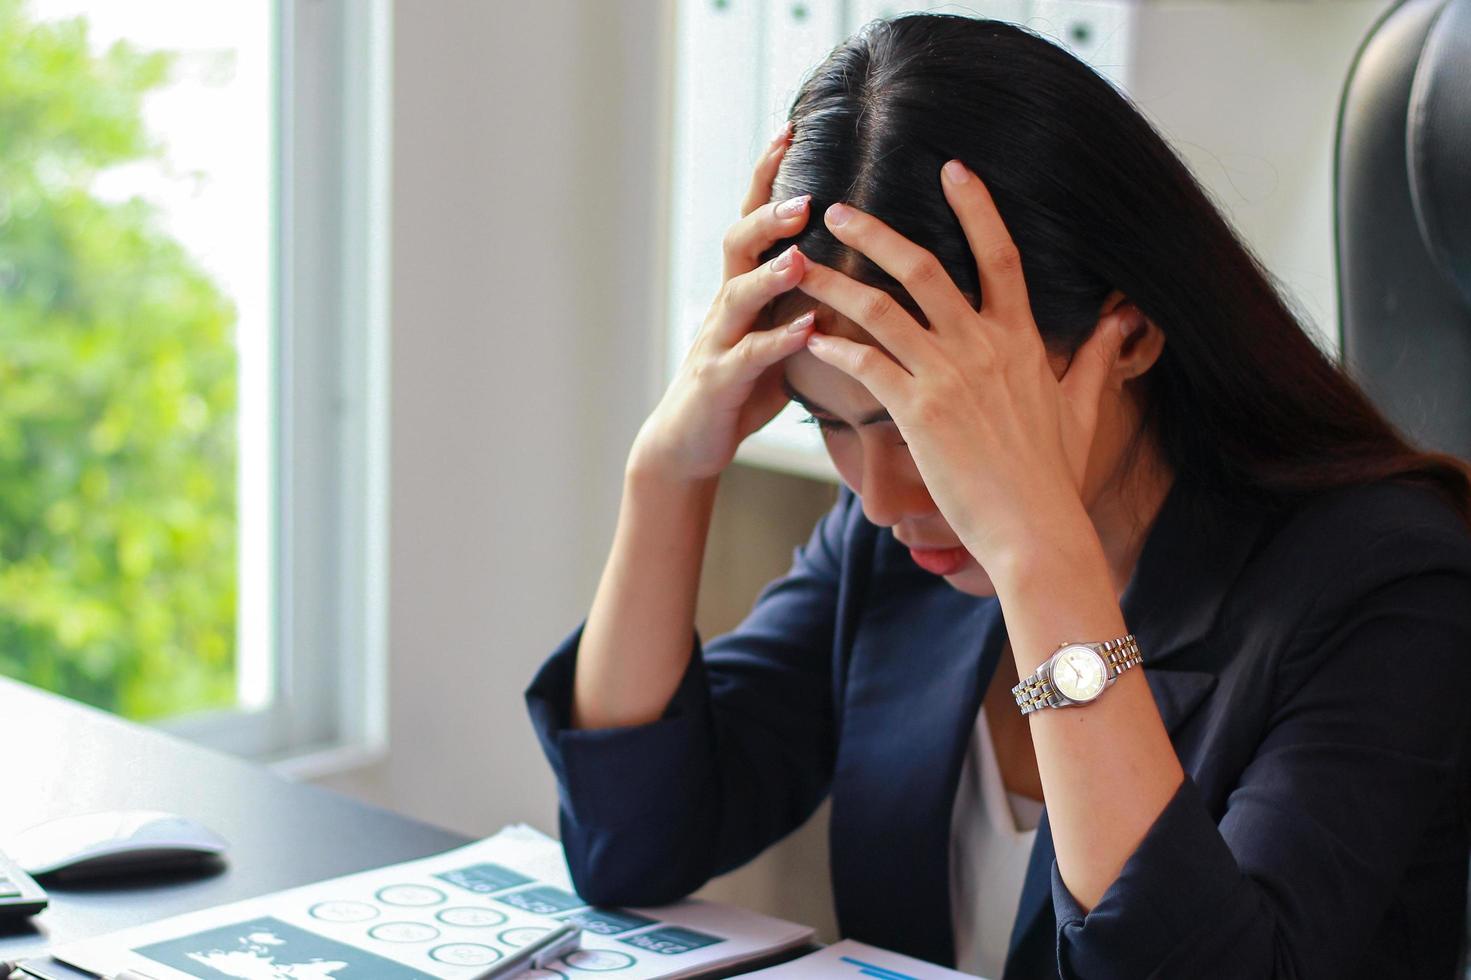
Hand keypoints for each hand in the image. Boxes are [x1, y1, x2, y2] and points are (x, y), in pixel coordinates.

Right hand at [630, 123, 818, 482]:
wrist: (689, 441)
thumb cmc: (742, 386)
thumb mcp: (776, 334)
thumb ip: (803, 299)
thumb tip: (857, 265)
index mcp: (743, 289)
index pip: (752, 219)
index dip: (766, 175)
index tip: (791, 129)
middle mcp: (725, 305)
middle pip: (737, 244)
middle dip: (767, 214)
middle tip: (805, 194)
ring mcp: (718, 342)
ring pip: (736, 296)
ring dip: (770, 273)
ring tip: (802, 255)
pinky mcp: (719, 383)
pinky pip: (749, 357)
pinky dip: (777, 341)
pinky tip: (805, 329)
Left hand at [796, 160, 1141, 568]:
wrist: (1036, 529)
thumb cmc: (1055, 476)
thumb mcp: (1082, 407)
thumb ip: (1095, 357)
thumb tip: (1124, 319)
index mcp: (1020, 339)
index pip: (1001, 254)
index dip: (977, 207)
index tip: (953, 167)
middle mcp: (983, 346)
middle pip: (924, 266)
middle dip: (875, 232)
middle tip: (837, 208)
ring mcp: (949, 376)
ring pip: (882, 310)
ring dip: (835, 283)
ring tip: (800, 265)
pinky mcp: (919, 412)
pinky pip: (867, 365)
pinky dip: (835, 348)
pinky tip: (809, 339)